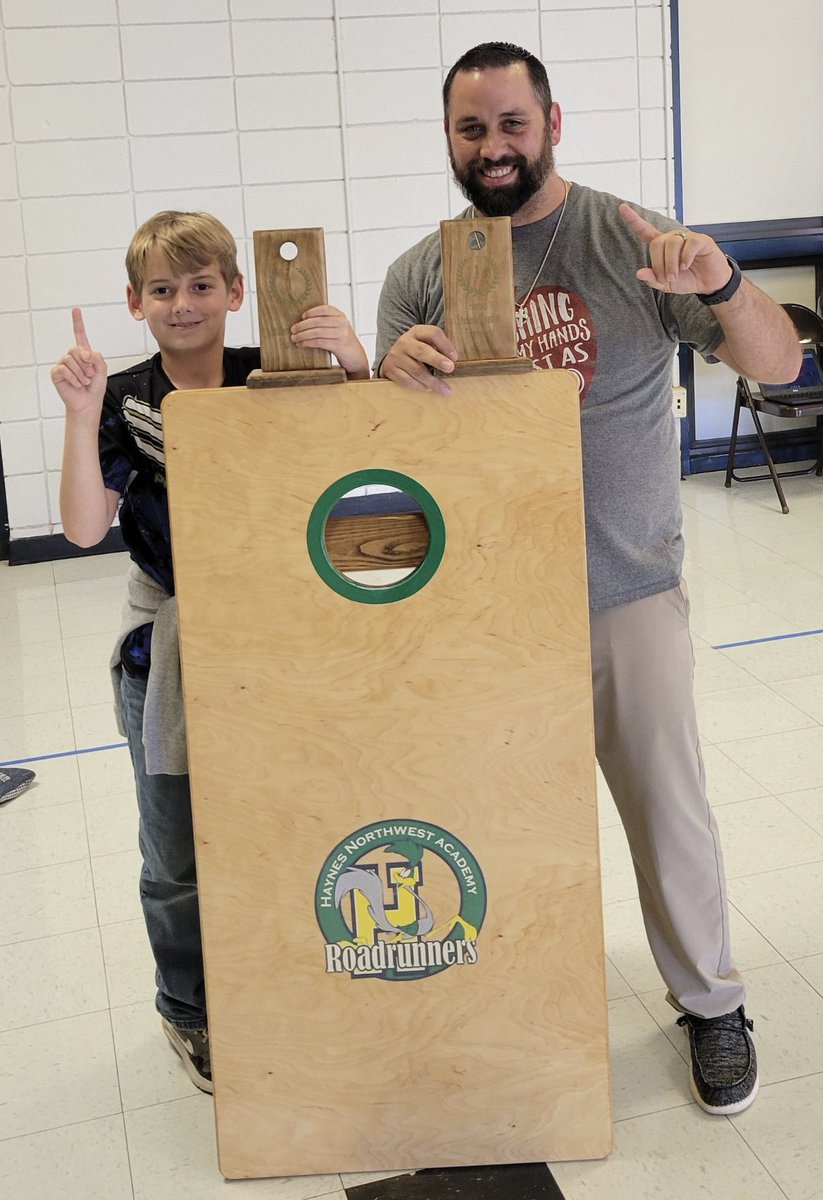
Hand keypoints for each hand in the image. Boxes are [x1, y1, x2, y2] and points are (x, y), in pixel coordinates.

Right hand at [50, 308, 107, 419]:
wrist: (88, 403)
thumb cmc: (94, 388)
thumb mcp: (102, 370)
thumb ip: (97, 358)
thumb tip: (85, 352)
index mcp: (84, 354)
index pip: (79, 335)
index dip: (78, 322)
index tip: (76, 310)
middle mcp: (72, 357)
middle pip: (76, 349)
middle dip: (86, 364)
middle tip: (90, 375)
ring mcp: (63, 364)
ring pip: (70, 360)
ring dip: (81, 373)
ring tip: (84, 381)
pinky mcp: (56, 373)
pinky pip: (64, 370)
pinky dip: (73, 378)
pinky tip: (76, 384)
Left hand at [290, 305, 369, 378]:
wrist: (356, 357)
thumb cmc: (343, 342)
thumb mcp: (338, 328)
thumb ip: (327, 322)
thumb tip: (304, 321)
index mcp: (341, 316)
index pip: (325, 309)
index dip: (312, 312)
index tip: (302, 316)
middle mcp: (342, 323)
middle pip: (318, 321)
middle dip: (303, 325)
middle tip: (293, 329)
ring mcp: (342, 334)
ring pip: (317, 332)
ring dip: (303, 335)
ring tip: (295, 338)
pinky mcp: (339, 346)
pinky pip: (319, 342)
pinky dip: (308, 343)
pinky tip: (302, 344)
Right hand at [378, 325, 457, 395]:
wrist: (392, 358)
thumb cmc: (417, 351)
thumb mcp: (426, 342)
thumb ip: (439, 347)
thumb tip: (455, 360)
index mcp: (417, 332)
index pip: (433, 333)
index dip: (445, 345)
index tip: (455, 357)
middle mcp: (405, 342)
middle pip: (422, 351)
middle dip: (437, 360)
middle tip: (450, 368)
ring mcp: (396, 356)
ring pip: (416, 370)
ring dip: (432, 381)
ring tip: (445, 389)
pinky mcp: (391, 370)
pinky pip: (407, 380)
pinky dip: (419, 386)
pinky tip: (428, 389)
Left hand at [619, 203, 733, 295]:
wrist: (709, 283)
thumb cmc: (687, 279)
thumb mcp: (667, 284)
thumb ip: (653, 279)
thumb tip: (639, 273)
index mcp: (662, 247)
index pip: (645, 231)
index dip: (634, 220)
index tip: (622, 207)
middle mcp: (673, 238)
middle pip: (657, 243)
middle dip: (659, 264)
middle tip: (667, 278)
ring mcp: (688, 238)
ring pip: (672, 244)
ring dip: (671, 264)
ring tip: (675, 276)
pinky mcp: (701, 240)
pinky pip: (689, 244)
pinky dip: (685, 258)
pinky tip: (686, 266)